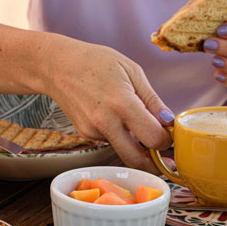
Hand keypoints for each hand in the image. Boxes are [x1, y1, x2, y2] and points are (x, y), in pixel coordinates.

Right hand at [40, 36, 173, 172]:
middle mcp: (105, 122)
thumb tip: (168, 121)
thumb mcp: (132, 71)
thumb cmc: (95, 62)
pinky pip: (110, 140)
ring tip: (133, 119)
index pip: (153, 138)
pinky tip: (111, 113)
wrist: (57, 65)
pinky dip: (118, 133)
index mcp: (122, 103)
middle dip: (154, 163)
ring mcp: (92, 131)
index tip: (170, 136)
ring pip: (123, 149)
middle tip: (164, 159)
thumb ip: (152, 100)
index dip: (166, 141)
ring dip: (135, 143)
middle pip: (137, 160)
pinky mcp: (85, 134)